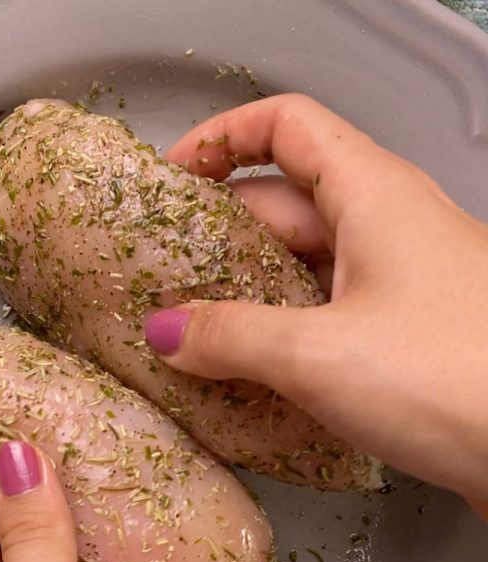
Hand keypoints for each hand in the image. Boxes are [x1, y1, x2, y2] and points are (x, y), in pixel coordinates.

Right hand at [145, 93, 487, 514]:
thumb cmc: (455, 379)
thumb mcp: (319, 353)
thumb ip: (230, 337)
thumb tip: (165, 332)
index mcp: (372, 193)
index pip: (286, 125)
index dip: (222, 137)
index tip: (172, 175)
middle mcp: (385, 226)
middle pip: (282, 201)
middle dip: (217, 232)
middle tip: (163, 273)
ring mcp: (395, 282)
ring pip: (299, 264)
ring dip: (242, 290)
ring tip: (188, 327)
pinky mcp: (399, 334)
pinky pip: (321, 313)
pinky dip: (276, 331)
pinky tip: (242, 368)